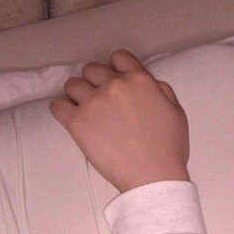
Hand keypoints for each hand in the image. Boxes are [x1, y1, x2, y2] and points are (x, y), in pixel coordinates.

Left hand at [51, 50, 189, 192]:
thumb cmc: (169, 148)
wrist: (154, 176)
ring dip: (78, 95)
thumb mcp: (177, 112)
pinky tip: (72, 119)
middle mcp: (115, 86)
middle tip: (102, 100)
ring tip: (86, 110)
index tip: (116, 81)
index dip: (116, 68)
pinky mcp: (77, 123)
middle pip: (92, 69)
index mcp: (140, 81)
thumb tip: (148, 83)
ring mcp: (93, 103)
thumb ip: (161, 91)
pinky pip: (57, 106)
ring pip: (72, 84)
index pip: (118, 57)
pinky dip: (62, 110)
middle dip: (95, 82)